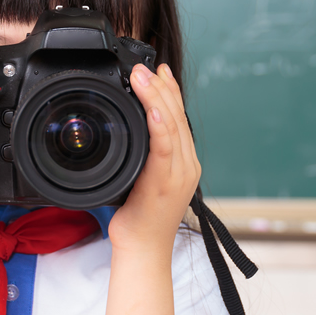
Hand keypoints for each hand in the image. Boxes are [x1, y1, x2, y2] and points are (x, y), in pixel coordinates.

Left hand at [107, 63, 201, 254]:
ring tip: (142, 76)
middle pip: (178, 116)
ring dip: (157, 97)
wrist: (143, 248)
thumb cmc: (139, 217)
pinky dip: (161, 125)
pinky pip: (165, 147)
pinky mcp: (167, 182)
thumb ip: (142, 154)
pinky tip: (155, 108)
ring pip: (173, 126)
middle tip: (145, 66)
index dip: (169, 91)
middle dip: (162, 87)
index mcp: (182, 162)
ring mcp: (180, 173)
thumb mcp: (141, 178)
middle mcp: (186, 164)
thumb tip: (129, 133)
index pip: (178, 118)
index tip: (158, 70)